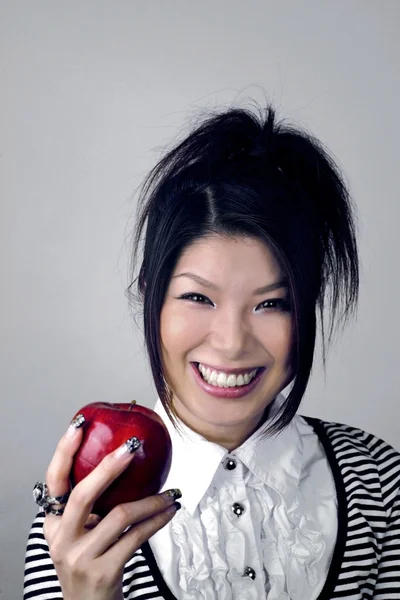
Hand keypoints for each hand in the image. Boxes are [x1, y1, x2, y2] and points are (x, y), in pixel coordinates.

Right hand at [43, 420, 180, 599]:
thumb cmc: (89, 561)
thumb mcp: (79, 533)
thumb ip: (90, 503)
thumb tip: (122, 457)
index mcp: (55, 523)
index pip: (54, 480)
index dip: (64, 451)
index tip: (79, 424)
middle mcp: (63, 539)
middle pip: (83, 495)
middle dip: (108, 467)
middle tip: (132, 447)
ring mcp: (82, 557)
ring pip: (120, 515)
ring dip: (151, 500)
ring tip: (171, 492)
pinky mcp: (104, 571)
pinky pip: (137, 536)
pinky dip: (158, 519)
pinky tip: (170, 510)